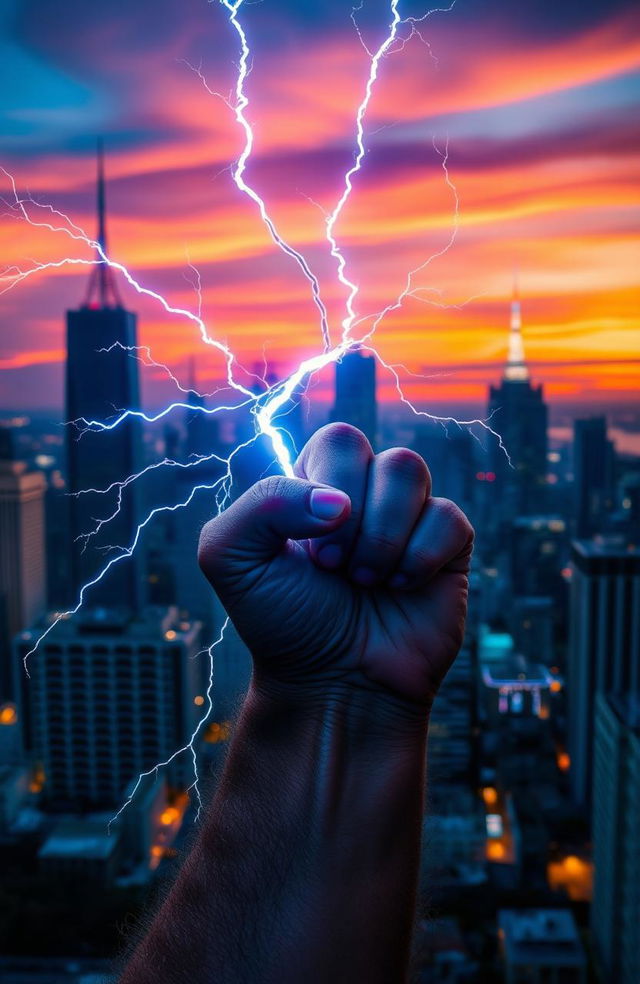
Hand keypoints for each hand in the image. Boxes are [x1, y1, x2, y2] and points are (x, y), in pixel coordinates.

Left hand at [198, 423, 472, 707]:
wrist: (332, 686)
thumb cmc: (282, 622)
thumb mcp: (231, 558)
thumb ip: (259, 503)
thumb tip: (340, 502)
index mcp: (316, 485)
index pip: (338, 441)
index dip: (326, 488)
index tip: (311, 553)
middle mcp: (365, 495)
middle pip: (380, 452)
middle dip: (357, 520)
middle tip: (334, 569)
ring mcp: (407, 519)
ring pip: (412, 473)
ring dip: (383, 537)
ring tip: (365, 582)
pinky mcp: (447, 549)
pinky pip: (450, 519)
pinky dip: (419, 558)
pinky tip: (399, 589)